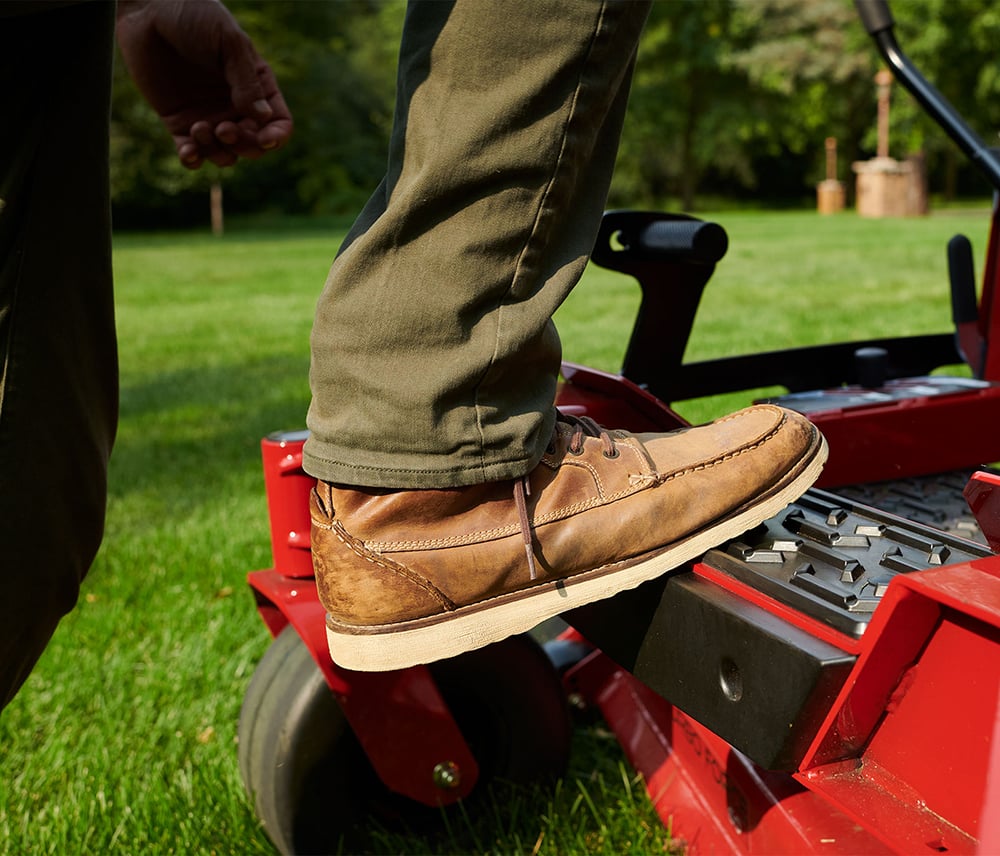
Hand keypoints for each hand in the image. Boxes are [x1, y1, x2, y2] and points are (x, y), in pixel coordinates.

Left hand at [116, 0, 292, 168]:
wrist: (147, 10)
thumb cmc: (194, 15)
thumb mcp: (228, 43)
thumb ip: (246, 82)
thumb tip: (264, 119)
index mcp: (256, 86)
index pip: (278, 123)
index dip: (276, 137)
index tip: (263, 138)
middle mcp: (236, 106)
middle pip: (254, 145)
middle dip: (243, 145)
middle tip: (223, 129)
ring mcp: (209, 116)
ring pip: (225, 155)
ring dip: (217, 152)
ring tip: (199, 128)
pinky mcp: (179, 123)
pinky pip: (192, 153)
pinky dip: (193, 159)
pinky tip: (188, 153)